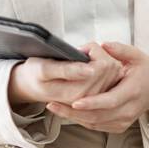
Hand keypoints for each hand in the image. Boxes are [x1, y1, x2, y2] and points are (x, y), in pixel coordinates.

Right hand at [7, 42, 123, 108]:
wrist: (34, 85)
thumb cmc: (36, 74)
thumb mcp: (44, 69)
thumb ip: (67, 70)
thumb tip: (90, 70)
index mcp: (78, 92)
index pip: (102, 65)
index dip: (93, 51)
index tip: (79, 49)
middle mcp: (90, 98)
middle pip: (110, 66)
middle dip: (97, 53)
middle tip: (80, 53)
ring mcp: (96, 97)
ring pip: (114, 68)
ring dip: (102, 58)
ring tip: (83, 59)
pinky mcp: (100, 92)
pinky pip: (114, 72)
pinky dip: (105, 63)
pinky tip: (91, 64)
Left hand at [44, 41, 148, 133]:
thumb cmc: (145, 69)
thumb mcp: (136, 55)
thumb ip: (120, 49)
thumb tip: (103, 45)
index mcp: (133, 90)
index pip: (110, 100)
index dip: (92, 103)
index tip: (75, 102)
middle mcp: (130, 109)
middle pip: (99, 116)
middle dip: (74, 112)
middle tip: (53, 105)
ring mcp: (126, 120)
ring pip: (96, 124)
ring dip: (75, 117)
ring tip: (55, 108)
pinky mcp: (121, 126)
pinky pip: (98, 126)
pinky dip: (82, 120)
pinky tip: (68, 112)